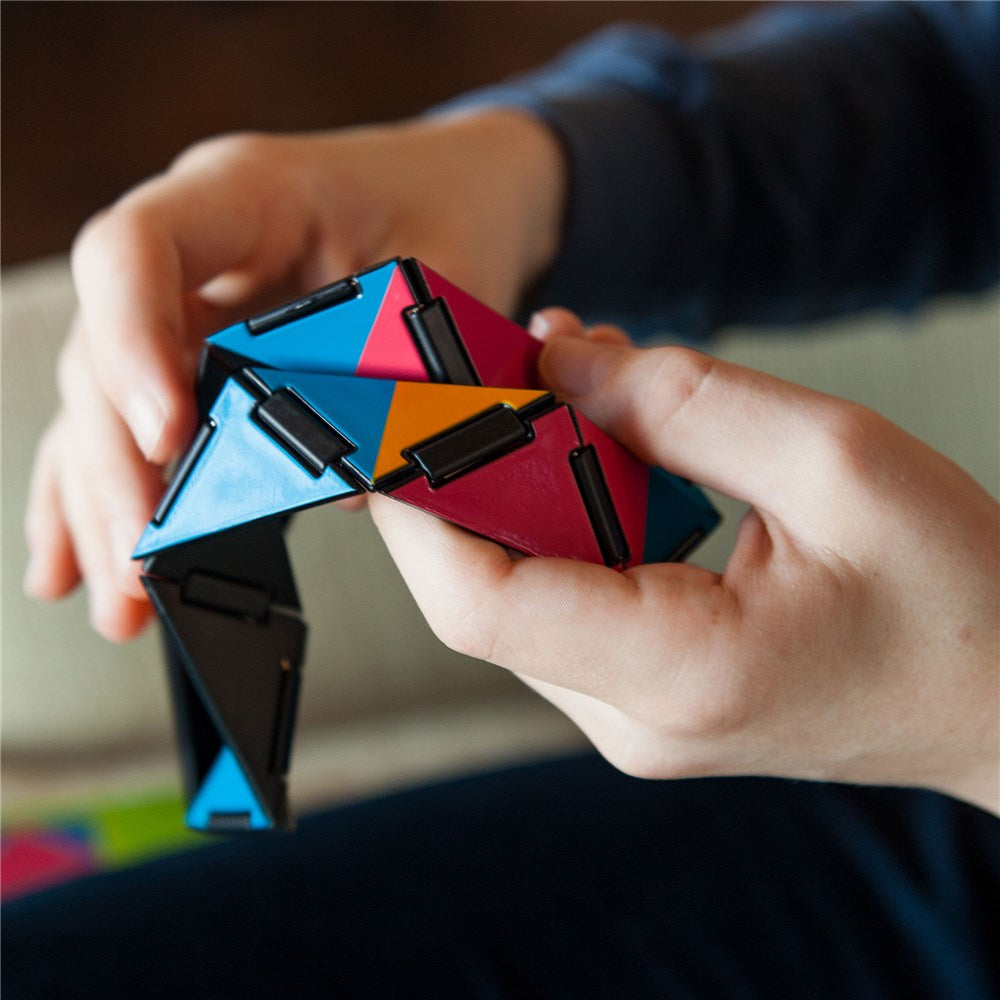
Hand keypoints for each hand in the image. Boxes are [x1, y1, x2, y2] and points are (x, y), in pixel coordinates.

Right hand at [23, 111, 566, 639]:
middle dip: (116, 468)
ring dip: (106, 506)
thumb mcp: (448, 276)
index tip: (167, 436)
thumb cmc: (451, 211)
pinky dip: (110, 494)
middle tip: (138, 562)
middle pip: (106, 350)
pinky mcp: (199, 354)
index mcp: (247, 194)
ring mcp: (188, 303)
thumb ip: (399, 365)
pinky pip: (136, 424)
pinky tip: (77, 563)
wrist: (456, 188)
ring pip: (106, 404)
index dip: (134, 341)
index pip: (139, 247)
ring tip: (118, 601)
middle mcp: (197, 251)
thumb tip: (343, 487)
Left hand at [370, 310, 999, 813]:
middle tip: (507, 360)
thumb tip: (557, 365)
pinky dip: (565, 513)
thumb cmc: (958, 592)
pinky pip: (565, 596)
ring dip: (526, 481)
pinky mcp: (640, 695)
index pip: (480, 598)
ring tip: (580, 384)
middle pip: (484, 585)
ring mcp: (629, 716)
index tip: (399, 409)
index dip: (417, 502)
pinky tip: (609, 445)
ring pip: (519, 585)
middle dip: (473, 466)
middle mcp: (631, 716)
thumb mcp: (837, 459)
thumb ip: (684, 403)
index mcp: (680, 671)